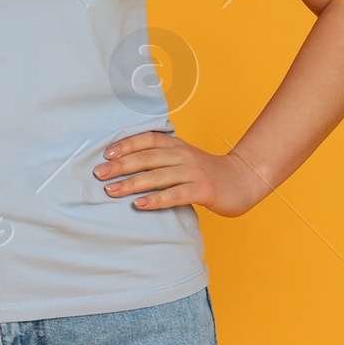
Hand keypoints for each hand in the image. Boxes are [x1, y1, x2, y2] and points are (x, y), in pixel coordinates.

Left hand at [93, 128, 268, 216]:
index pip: (148, 139)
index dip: (127, 144)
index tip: (106, 153)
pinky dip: (156, 200)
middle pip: (148, 157)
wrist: (244, 180)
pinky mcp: (203, 190)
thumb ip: (162, 159)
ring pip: (158, 176)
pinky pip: (175, 195)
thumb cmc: (208, 173)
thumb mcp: (184, 159)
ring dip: (132, 183)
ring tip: (111, 191)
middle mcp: (184, 156)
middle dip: (121, 165)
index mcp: (178, 146)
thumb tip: (127, 165)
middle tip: (99, 174)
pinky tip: (140, 205)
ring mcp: (194, 173)